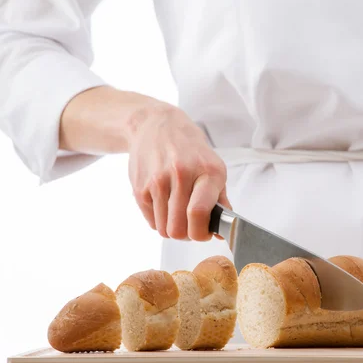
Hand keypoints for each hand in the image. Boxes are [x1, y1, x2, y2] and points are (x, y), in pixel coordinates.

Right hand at [127, 104, 230, 240]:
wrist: (158, 126)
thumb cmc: (191, 152)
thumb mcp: (214, 168)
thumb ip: (220, 201)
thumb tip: (222, 233)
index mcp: (207, 171)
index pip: (199, 213)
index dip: (201, 233)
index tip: (205, 232)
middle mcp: (181, 174)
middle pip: (179, 229)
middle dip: (187, 235)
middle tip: (191, 226)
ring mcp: (157, 181)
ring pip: (164, 229)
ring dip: (173, 229)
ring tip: (179, 214)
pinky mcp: (140, 187)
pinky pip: (151, 222)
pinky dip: (160, 221)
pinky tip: (165, 205)